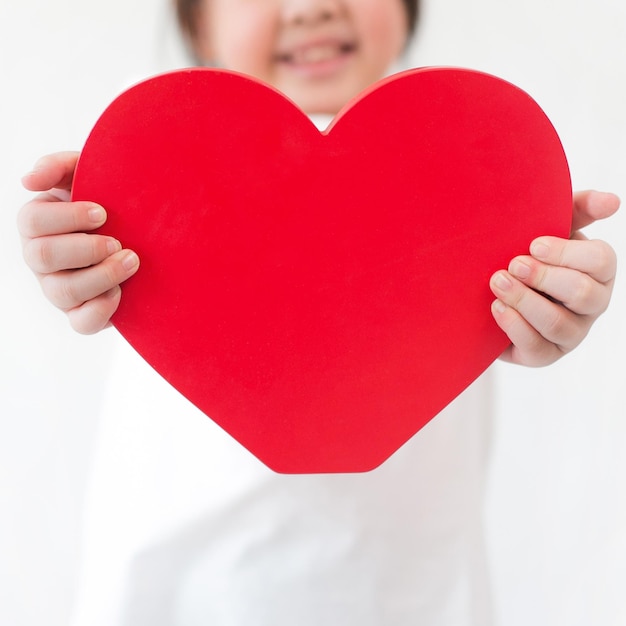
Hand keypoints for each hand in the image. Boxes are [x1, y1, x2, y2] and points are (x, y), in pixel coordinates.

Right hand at [18, 151, 139, 333]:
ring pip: (64, 291)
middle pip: (43, 256)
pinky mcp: (81, 314)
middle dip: (86, 248)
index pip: (32, 220)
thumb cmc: (109, 202)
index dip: (67, 217)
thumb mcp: (86, 175)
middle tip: (119, 241)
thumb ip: (58, 166)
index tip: (103, 213)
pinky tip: (122, 292)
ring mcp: (57, 289)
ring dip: (102, 275)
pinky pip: (81, 323)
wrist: (142, 235)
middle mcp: (40, 260)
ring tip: (132, 260)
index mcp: (37, 224)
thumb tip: (28, 180)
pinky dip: (102, 309)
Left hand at [490, 190, 618, 365]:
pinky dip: (514, 326)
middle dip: (544, 278)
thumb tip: (613, 201)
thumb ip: (578, 208)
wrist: (491, 290)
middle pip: (583, 294)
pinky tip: (496, 307)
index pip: (601, 261)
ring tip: (497, 283)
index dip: (567, 253)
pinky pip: (537, 347)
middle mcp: (592, 304)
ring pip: (558, 323)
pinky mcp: (545, 355)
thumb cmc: (529, 254)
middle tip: (513, 265)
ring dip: (525, 301)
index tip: (533, 244)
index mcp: (599, 270)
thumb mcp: (552, 226)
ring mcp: (571, 333)